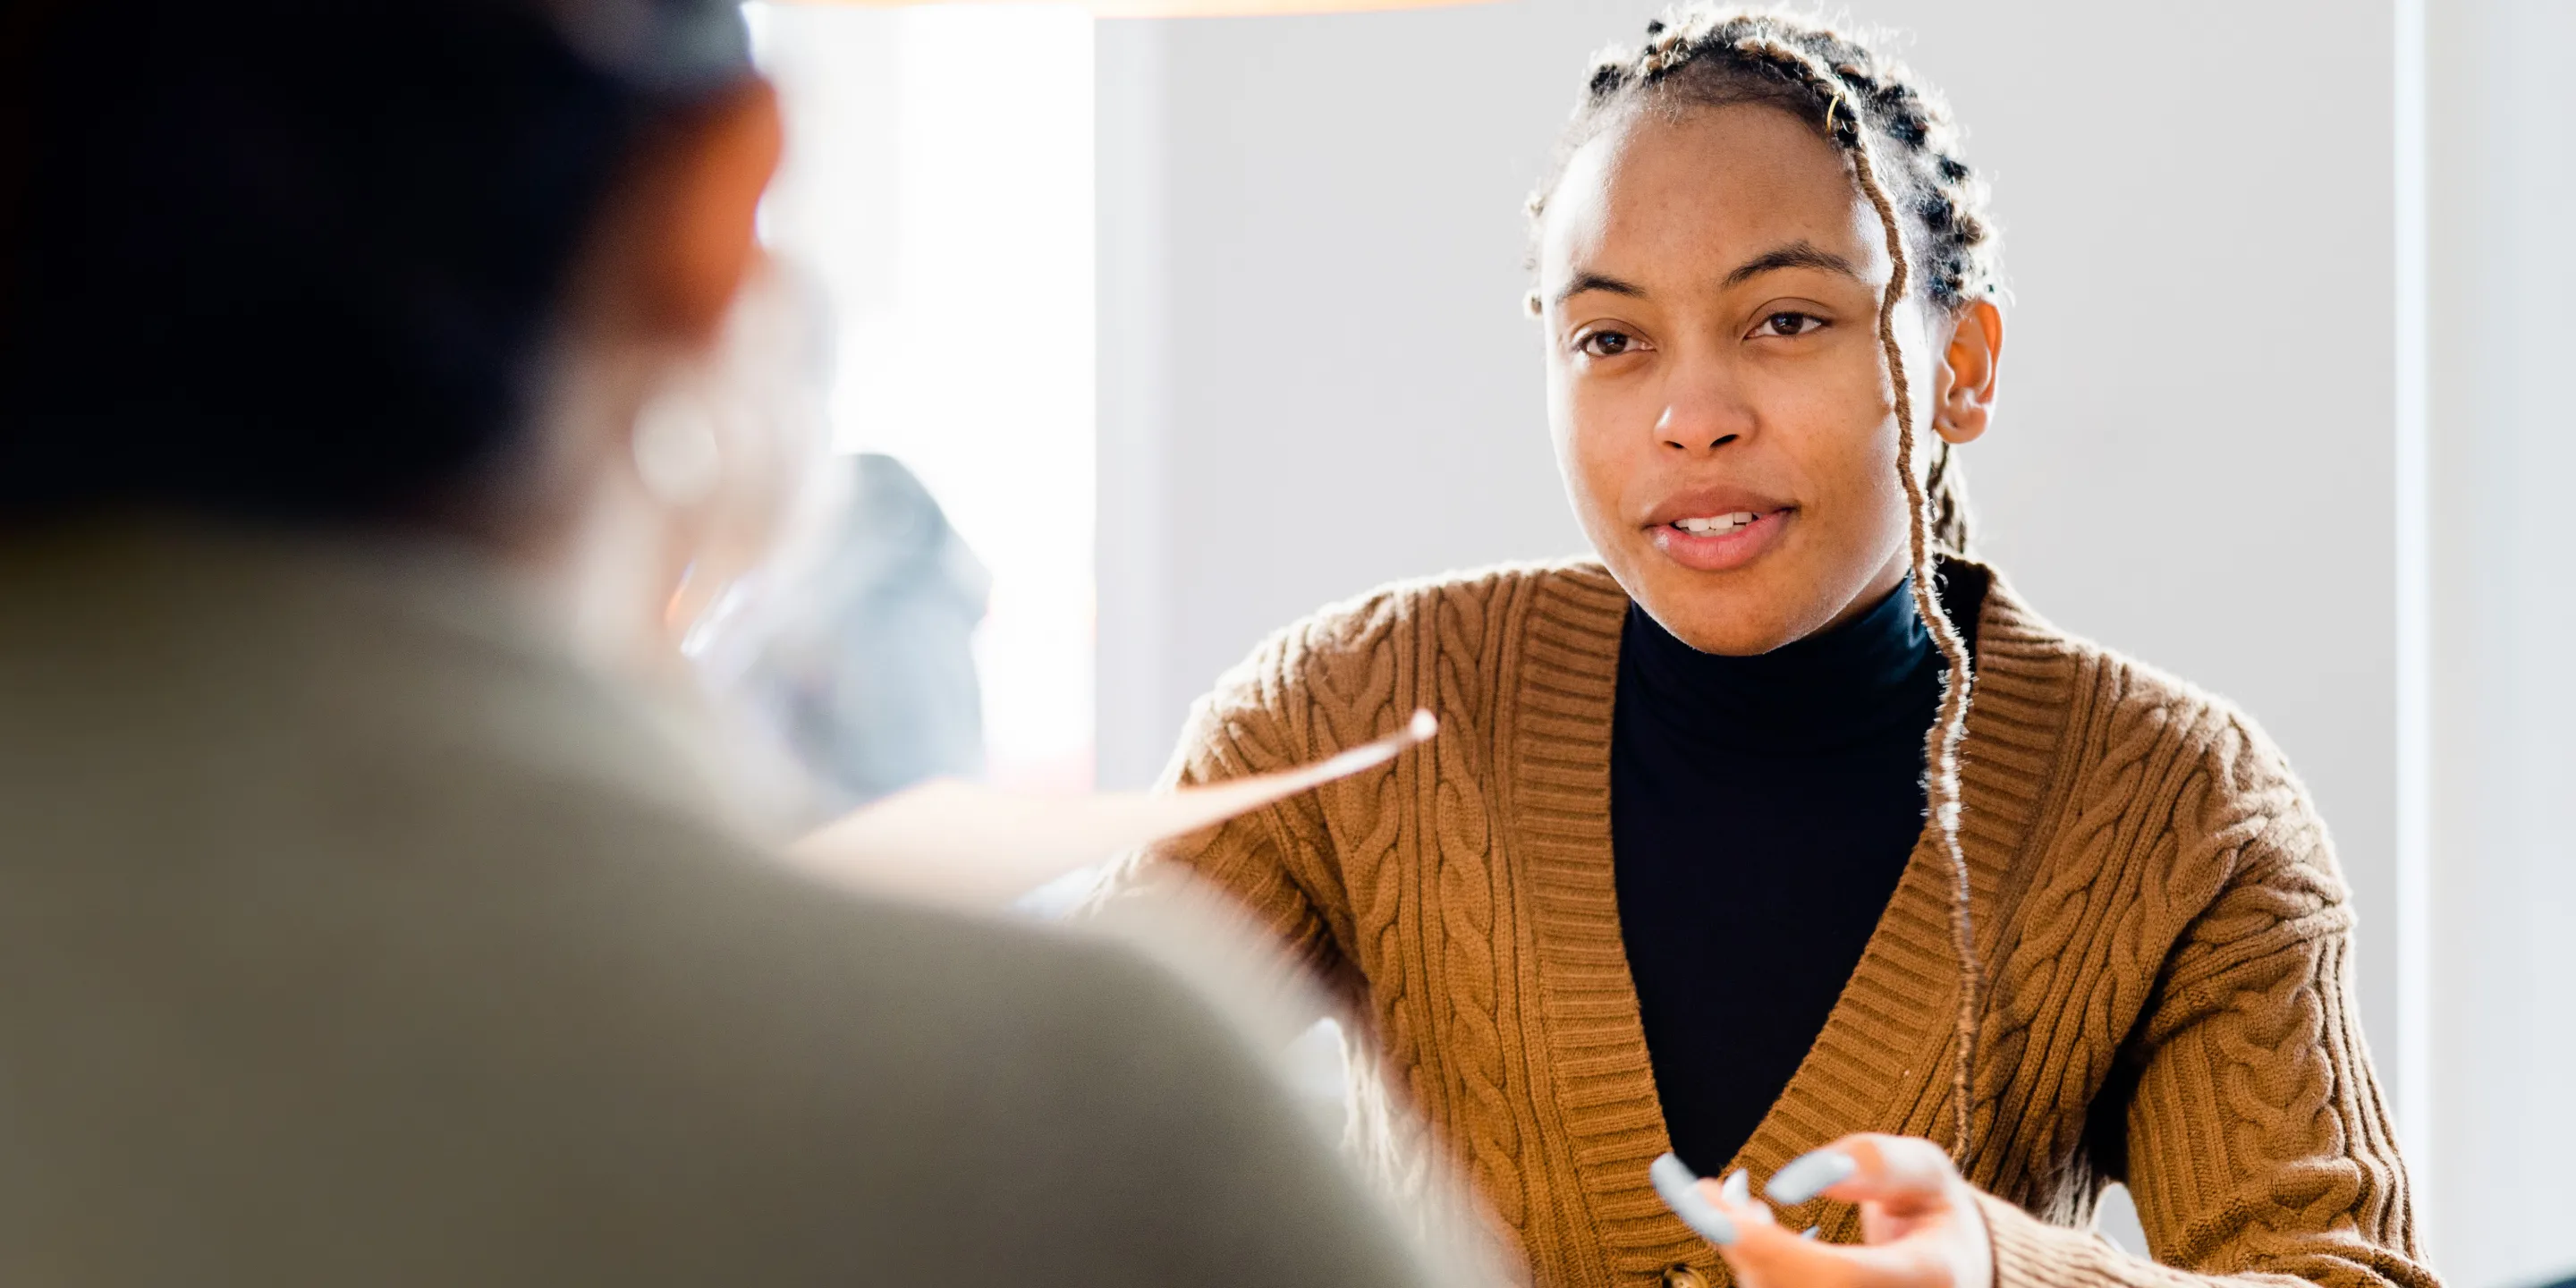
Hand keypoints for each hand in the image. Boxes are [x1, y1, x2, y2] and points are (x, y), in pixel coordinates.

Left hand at [1658, 1134, 1994, 1287]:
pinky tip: (1750, 1234)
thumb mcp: (1923, 1173)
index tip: (1711, 1195)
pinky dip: (1755, 1269)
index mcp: (1931, 1277)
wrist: (1956, 1272)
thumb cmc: (1932, 1213)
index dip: (1766, 1245)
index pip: (1836, 1276)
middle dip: (1737, 1244)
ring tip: (1731, 1204)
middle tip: (1703, 1193)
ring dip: (1740, 1254)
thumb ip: (1876, 1165)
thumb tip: (1790, 1183)